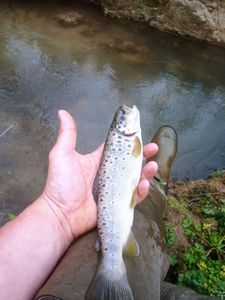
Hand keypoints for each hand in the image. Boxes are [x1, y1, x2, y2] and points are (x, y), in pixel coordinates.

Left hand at [42, 110, 157, 240]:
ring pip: (136, 178)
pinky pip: (134, 197)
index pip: (118, 147)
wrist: (61, 214)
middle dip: (144, 154)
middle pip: (131, 161)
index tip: (140, 133)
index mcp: (99, 160)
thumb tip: (62, 112)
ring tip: (153, 166)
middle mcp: (109, 173)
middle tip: (154, 149)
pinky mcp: (118, 203)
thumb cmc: (61, 184)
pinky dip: (142, 191)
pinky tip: (144, 185)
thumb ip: (67, 134)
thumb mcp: (62, 154)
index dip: (129, 140)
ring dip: (147, 172)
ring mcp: (115, 188)